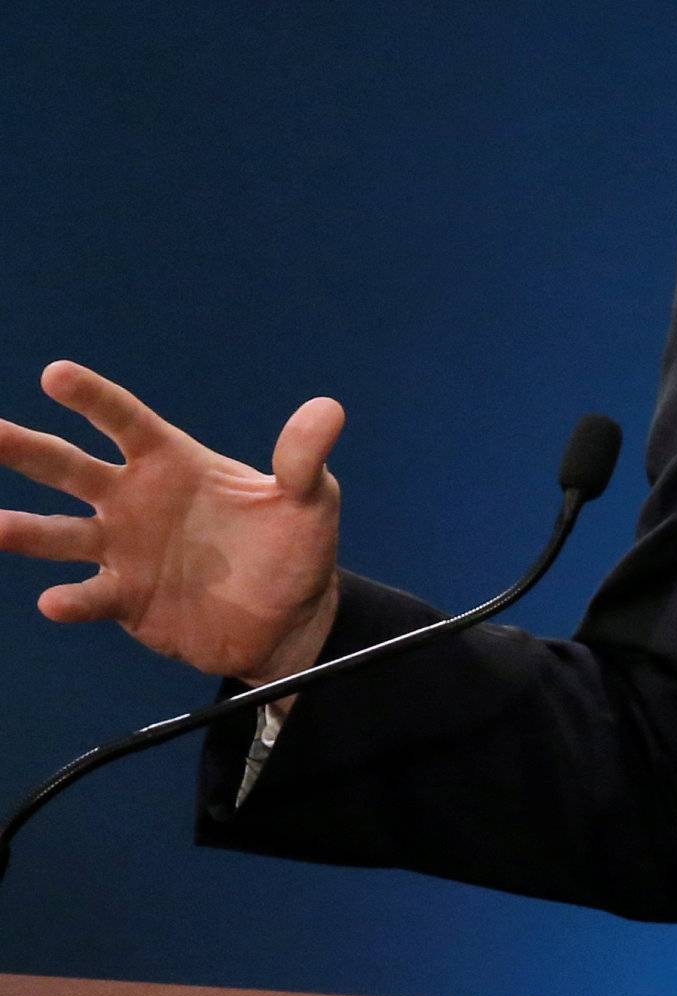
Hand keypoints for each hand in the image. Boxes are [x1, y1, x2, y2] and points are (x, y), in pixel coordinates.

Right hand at [0, 362, 344, 682]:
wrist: (289, 620)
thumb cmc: (292, 548)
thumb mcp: (311, 500)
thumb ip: (304, 458)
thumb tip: (328, 410)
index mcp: (171, 462)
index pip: (124, 421)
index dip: (92, 398)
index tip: (56, 374)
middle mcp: (134, 500)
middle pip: (69, 467)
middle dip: (25, 449)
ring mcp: (123, 549)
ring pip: (59, 533)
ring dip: (24, 530)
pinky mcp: (126, 598)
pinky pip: (91, 595)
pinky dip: (72, 600)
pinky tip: (55, 602)